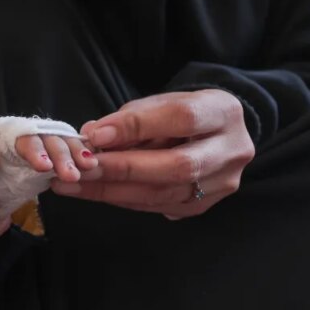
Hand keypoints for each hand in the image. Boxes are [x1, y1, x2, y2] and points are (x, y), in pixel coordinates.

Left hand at [0, 133, 98, 184]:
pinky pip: (69, 156)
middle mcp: (27, 137)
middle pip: (49, 139)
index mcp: (5, 136)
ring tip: (89, 169)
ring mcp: (41, 148)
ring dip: (76, 156)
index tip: (44, 167)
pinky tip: (91, 169)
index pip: (23, 137)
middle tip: (72, 175)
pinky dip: (80, 160)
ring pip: (63, 145)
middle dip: (62, 156)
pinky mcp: (50, 162)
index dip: (35, 150)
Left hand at [49, 90, 253, 217]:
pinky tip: (99, 192)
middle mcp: (232, 151)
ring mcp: (223, 183)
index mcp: (224, 113)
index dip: (137, 127)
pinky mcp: (206, 206)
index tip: (97, 135)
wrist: (216, 134)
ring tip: (77, 185)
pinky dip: (126, 200)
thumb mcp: (160, 102)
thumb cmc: (183, 113)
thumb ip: (130, 118)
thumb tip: (93, 136)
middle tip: (81, 168)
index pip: (181, 118)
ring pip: (166, 194)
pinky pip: (160, 207)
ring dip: (115, 191)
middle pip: (178, 166)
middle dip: (123, 169)